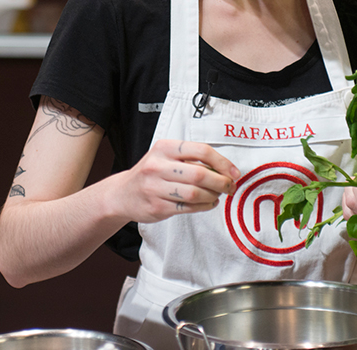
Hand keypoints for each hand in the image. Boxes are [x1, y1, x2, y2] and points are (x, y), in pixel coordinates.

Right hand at [112, 139, 240, 223]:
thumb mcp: (165, 157)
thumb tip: (225, 169)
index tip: (234, 172)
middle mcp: (158, 166)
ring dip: (213, 196)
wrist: (122, 194)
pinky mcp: (157, 206)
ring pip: (195, 193)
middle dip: (221, 182)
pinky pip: (188, 207)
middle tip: (230, 186)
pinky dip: (204, 206)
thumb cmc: (150, 173)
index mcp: (164, 148)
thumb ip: (191, 159)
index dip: (222, 162)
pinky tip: (208, 203)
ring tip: (217, 196)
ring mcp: (155, 187)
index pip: (201, 150)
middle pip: (200, 173)